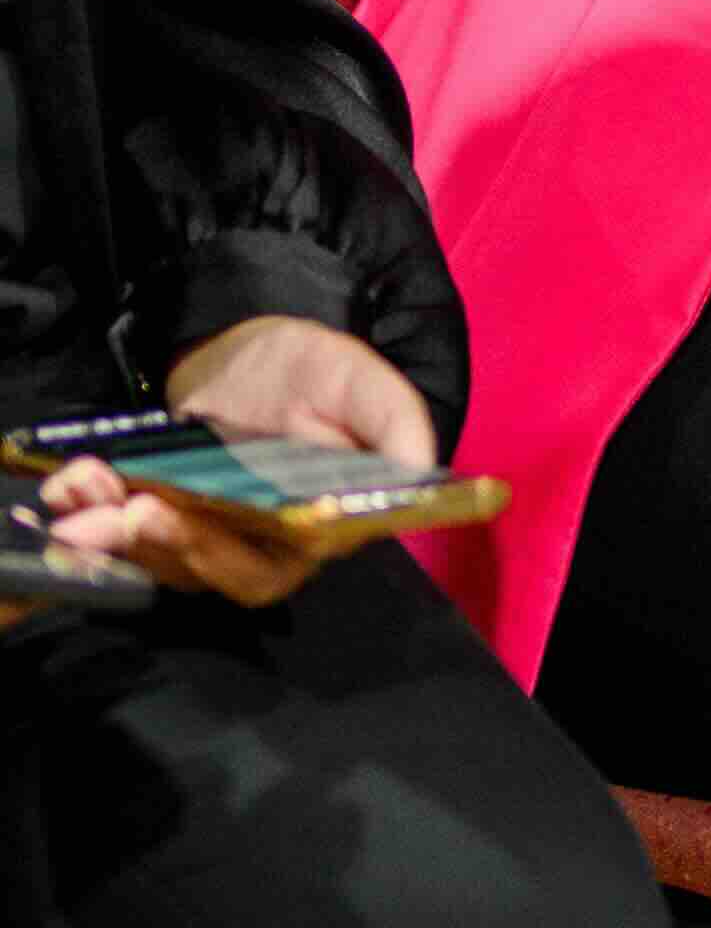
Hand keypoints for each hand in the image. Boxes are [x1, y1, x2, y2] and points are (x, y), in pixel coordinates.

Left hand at [34, 318, 433, 607]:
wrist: (254, 354)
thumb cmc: (315, 373)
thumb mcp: (360, 381)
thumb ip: (396, 419)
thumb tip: (419, 467)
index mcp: (317, 528)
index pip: (270, 568)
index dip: (220, 557)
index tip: (174, 517)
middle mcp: (264, 547)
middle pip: (204, 573)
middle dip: (159, 545)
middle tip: (125, 509)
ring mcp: (212, 537)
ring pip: (160, 559)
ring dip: (115, 531)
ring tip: (87, 485)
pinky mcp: (170, 521)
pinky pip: (130, 539)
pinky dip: (95, 516)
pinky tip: (75, 482)